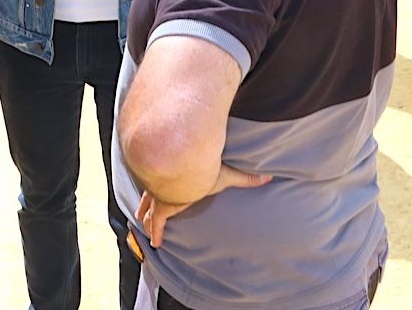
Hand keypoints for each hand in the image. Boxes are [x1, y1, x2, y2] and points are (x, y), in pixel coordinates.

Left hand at [135, 164, 270, 248]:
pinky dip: (156, 234)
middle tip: (144, 210)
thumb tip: (268, 176)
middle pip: (152, 193)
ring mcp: (159, 197)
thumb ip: (246, 176)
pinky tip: (155, 243)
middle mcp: (165, 184)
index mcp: (178, 176)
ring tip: (144, 224)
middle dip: (148, 202)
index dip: (169, 188)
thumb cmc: (201, 168)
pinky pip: (156, 226)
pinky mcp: (162, 210)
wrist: (183, 169)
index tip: (164, 192)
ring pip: (148, 208)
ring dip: (146, 216)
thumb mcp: (225, 173)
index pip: (170, 181)